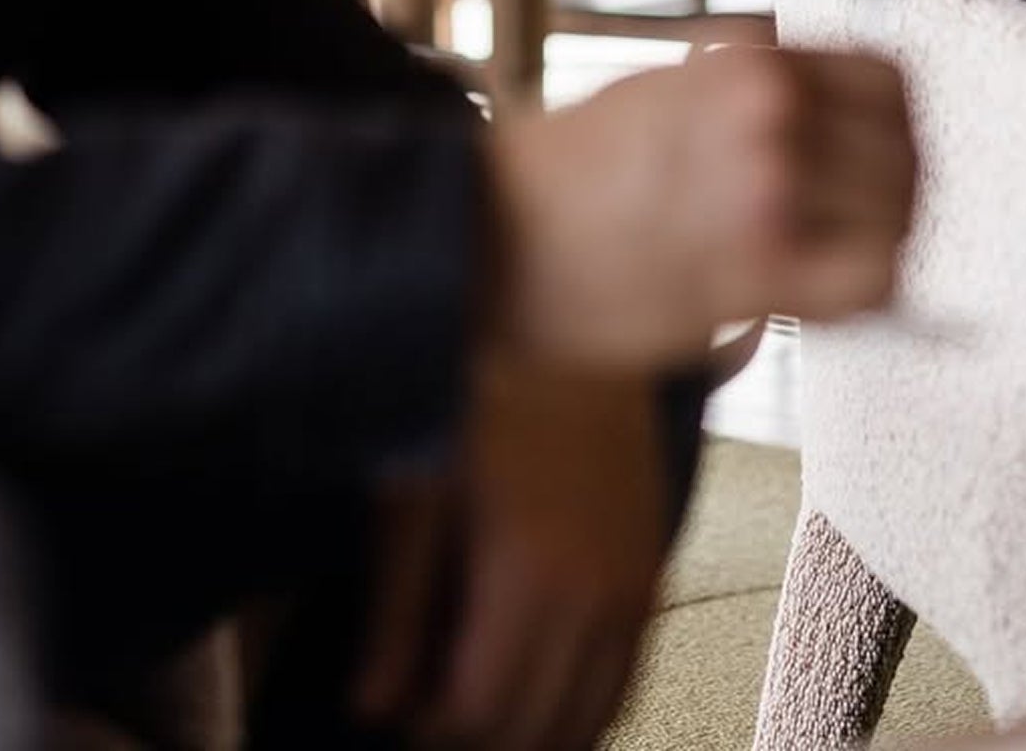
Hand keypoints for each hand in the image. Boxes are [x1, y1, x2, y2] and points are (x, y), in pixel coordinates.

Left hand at [355, 365, 664, 747]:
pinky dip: (586, 709)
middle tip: (432, 717)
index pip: (477, 715)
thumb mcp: (418, 491)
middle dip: (478, 742)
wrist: (572, 317)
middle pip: (536, 731)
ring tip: (481, 720)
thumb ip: (398, 608)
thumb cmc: (481, 392)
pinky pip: (628, 676)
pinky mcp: (653, 562)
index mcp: (530, 574)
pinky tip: (542, 701)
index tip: (396, 715)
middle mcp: (596, 593)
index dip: (428, 732)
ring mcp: (635, 581)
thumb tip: (373, 711)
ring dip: (534, 735)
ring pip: (591, 717)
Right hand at [489, 46, 916, 367]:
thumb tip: (855, 134)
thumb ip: (766, 98)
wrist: (491, 232)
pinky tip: (828, 295)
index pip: (891, 78)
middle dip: (902, 191)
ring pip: (898, 216)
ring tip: (847, 261)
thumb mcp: (678, 89)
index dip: (903, 122)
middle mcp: (770, 109)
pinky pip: (868, 279)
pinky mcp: (754, 268)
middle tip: (879, 223)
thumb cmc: (576, 169)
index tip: (893, 152)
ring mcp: (767, 185)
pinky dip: (868, 288)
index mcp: (753, 59)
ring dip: (884, 241)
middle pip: (905, 151)